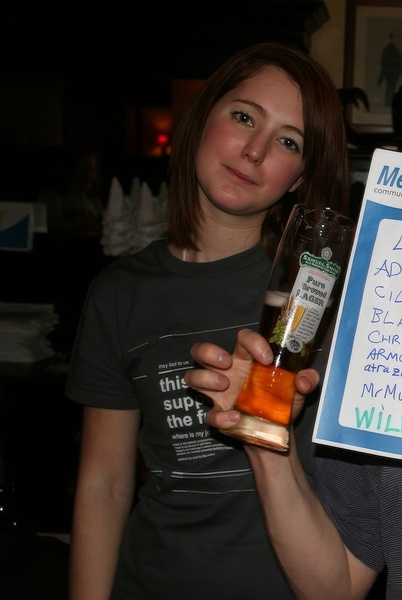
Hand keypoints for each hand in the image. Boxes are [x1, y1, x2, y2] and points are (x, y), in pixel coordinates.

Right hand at [185, 328, 319, 429]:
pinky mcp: (219, 414)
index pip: (242, 338)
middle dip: (209, 352)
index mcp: (247, 359)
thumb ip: (307, 381)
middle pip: (202, 350)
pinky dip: (221, 417)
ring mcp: (219, 393)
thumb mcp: (298, 391)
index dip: (252, 342)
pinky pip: (210, 415)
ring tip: (224, 386)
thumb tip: (304, 378)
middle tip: (227, 362)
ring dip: (205, 378)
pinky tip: (236, 418)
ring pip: (193, 376)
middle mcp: (228, 372)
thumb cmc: (282, 402)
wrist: (277, 432)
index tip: (267, 358)